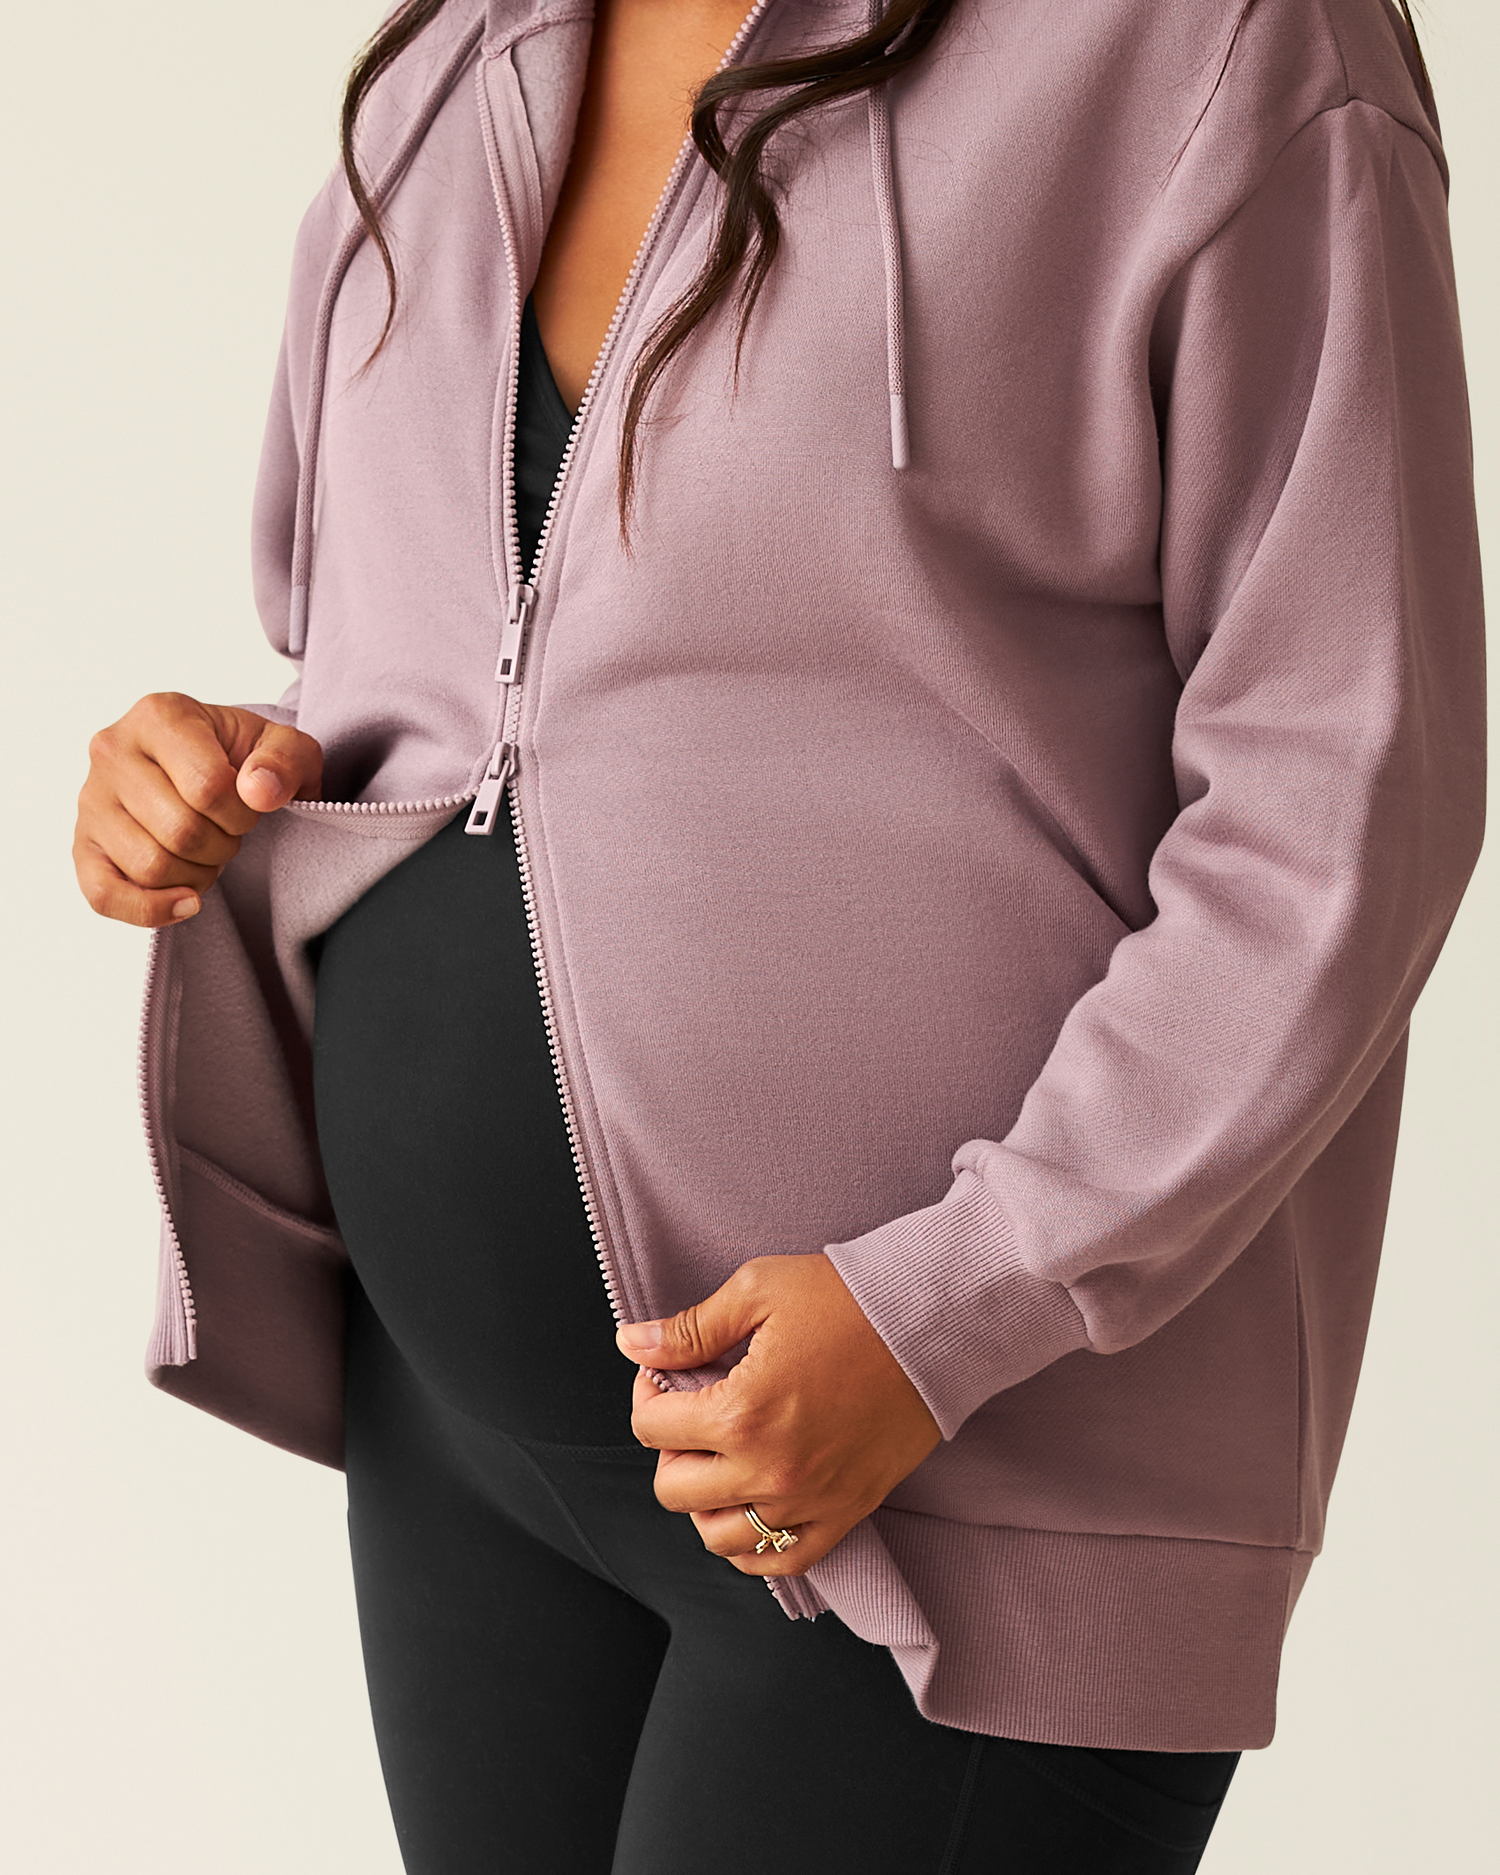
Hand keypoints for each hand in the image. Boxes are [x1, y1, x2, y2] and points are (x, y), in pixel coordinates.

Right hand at [74, 693, 322, 926]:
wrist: (213, 770)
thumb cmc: (245, 759)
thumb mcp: (285, 747)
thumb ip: (286, 760)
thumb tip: (259, 791)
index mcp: (159, 716)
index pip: (208, 787)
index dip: (243, 813)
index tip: (248, 806)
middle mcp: (112, 752)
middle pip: (181, 832)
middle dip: (223, 845)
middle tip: (229, 832)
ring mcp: (92, 801)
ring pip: (151, 867)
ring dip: (197, 875)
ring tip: (206, 851)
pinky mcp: (83, 846)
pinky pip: (105, 896)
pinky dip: (151, 910)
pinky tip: (186, 902)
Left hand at [620, 1253, 940, 1576]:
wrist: (931, 1324)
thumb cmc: (848, 1301)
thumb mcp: (758, 1292)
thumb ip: (689, 1329)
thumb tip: (631, 1344)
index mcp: (742, 1412)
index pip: (652, 1428)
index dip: (648, 1394)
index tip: (666, 1374)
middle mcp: (770, 1469)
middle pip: (673, 1488)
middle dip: (668, 1447)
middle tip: (690, 1412)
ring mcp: (809, 1500)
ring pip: (718, 1537)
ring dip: (703, 1500)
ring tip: (718, 1457)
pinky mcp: (845, 1513)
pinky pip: (781, 1560)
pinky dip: (753, 1546)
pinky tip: (748, 1509)